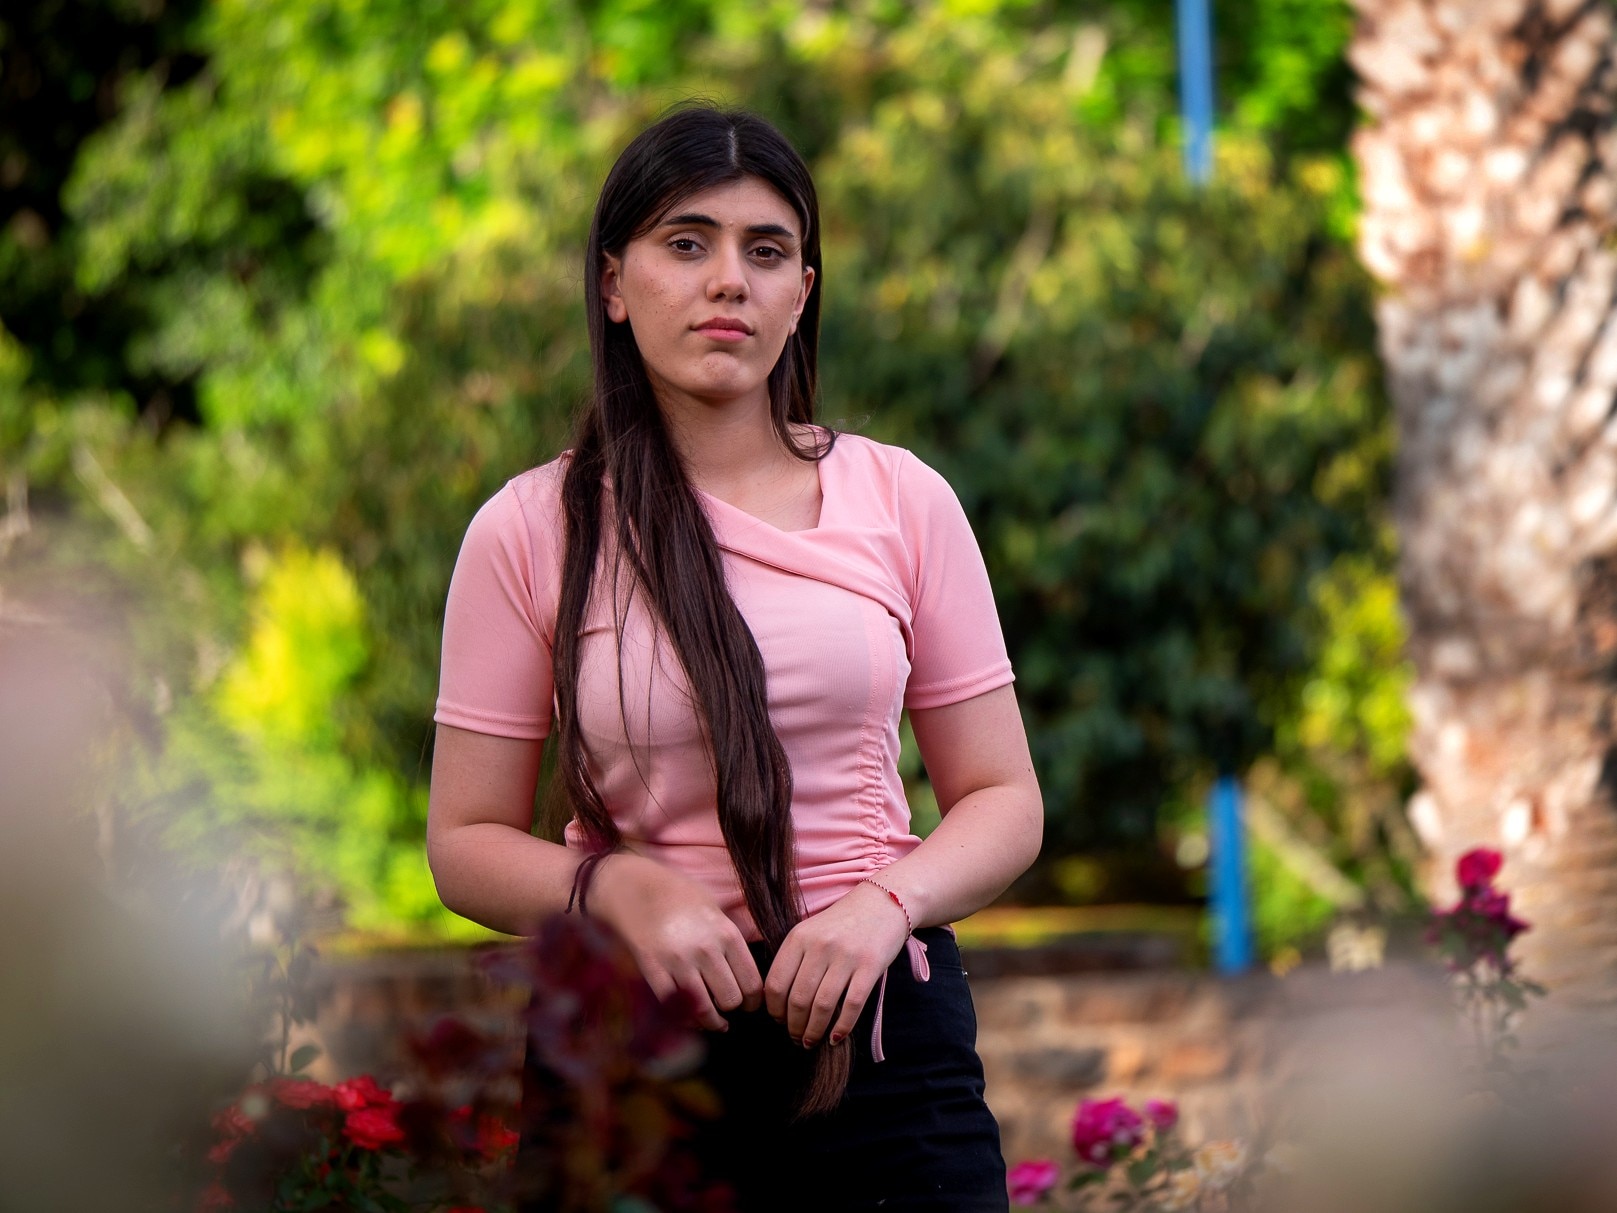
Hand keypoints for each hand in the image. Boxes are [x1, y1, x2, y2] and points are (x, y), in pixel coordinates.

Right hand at [588, 852, 763, 1030]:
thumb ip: (732, 936)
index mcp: (726, 933)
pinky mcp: (654, 972)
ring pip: (705, 1010)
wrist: (634, 889)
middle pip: (731, 1000)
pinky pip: (675, 1008)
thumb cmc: (678, 896)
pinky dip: (686, 1020)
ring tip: (715, 1022)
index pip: (752, 982)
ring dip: (712, 1021)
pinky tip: (691, 1018)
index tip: (750, 1003)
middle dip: (733, 1008)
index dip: (754, 1000)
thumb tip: (750, 969)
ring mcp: (678, 963)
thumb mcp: (714, 907)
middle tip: (730, 1008)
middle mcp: (706, 950)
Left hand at [764, 881, 910, 1048]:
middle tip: (796, 1038)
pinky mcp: (871, 965)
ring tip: (811, 1042)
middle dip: (794, 1026)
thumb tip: (778, 1002)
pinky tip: (835, 1037)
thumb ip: (794, 959)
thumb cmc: (843, 923)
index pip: (775, 983)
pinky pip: (852, 1004)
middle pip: (798, 999)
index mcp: (799, 937)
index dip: (774, 1010)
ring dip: (814, 1031)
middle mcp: (820, 946)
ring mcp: (846, 955)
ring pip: (822, 1006)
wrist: (884, 902)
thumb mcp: (811, 931)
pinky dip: (842, 1027)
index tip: (779, 1022)